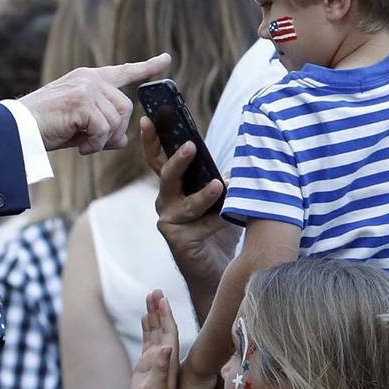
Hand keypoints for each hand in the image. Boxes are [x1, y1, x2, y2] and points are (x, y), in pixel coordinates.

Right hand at [19, 55, 169, 153]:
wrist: (16, 129)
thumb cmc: (43, 128)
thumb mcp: (79, 128)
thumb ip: (103, 129)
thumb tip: (123, 139)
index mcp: (88, 79)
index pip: (123, 71)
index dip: (147, 66)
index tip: (166, 60)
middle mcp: (89, 79)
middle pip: (126, 107)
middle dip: (114, 131)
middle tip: (93, 143)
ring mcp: (86, 88)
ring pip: (116, 120)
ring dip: (102, 140)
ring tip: (82, 144)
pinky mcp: (81, 102)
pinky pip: (104, 130)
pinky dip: (94, 144)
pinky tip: (79, 147)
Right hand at [124, 290, 178, 388]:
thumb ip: (160, 369)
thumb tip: (166, 347)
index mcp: (169, 362)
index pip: (169, 332)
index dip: (166, 315)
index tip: (162, 299)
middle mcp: (164, 358)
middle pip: (163, 327)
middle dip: (160, 309)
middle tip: (155, 290)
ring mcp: (156, 360)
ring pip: (155, 331)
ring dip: (153, 314)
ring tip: (150, 296)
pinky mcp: (146, 365)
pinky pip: (147, 340)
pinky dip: (146, 327)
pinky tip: (144, 316)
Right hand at [140, 117, 238, 274]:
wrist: (218, 270)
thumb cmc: (219, 230)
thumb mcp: (223, 199)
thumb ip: (224, 179)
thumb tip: (241, 161)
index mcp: (174, 187)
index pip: (158, 158)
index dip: (151, 139)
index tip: (148, 118)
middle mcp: (166, 201)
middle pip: (165, 175)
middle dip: (178, 159)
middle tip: (190, 145)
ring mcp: (168, 221)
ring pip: (186, 202)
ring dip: (205, 194)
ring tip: (221, 185)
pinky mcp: (177, 240)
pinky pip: (199, 225)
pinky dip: (217, 220)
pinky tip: (231, 218)